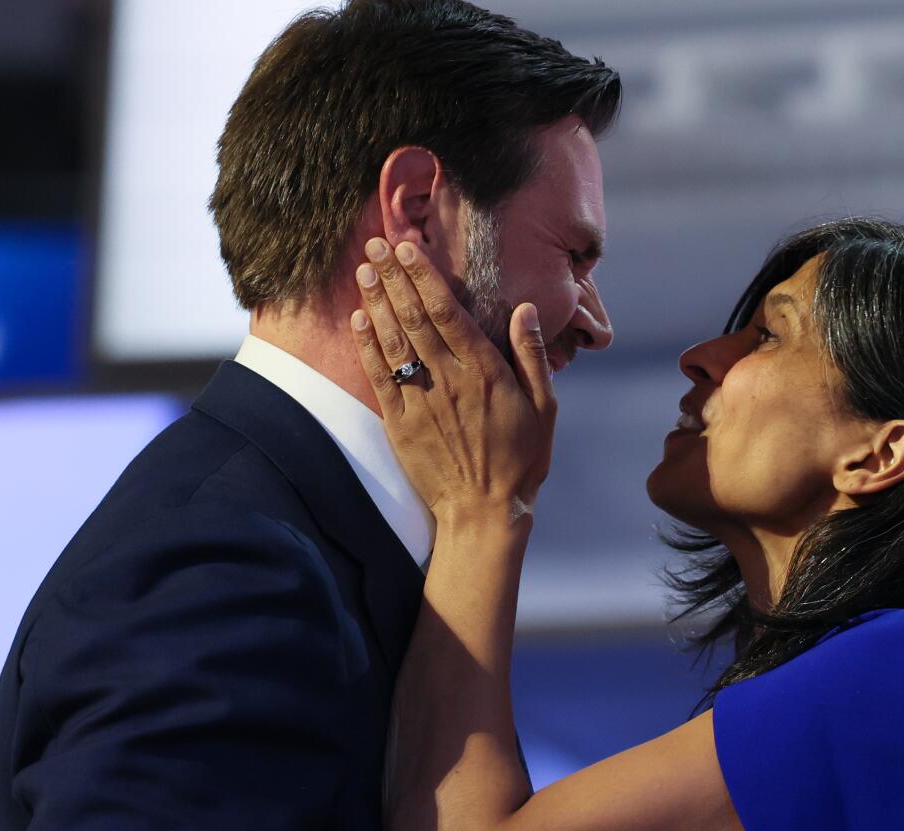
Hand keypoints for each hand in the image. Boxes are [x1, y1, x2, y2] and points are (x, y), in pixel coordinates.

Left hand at [350, 238, 555, 525]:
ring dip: (376, 303)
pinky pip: (380, 377)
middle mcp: (449, 381)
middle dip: (392, 278)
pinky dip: (367, 346)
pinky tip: (358, 320)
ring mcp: (422, 402)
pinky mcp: (401, 425)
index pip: (447, 313)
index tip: (408, 248)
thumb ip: (532, 357)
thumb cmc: (521, 462)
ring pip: (393, 342)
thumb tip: (525, 310)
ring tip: (363, 270)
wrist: (485, 513)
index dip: (424, 277)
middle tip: (375, 244)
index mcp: (485, 372)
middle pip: (414, 318)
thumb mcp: (545, 409)